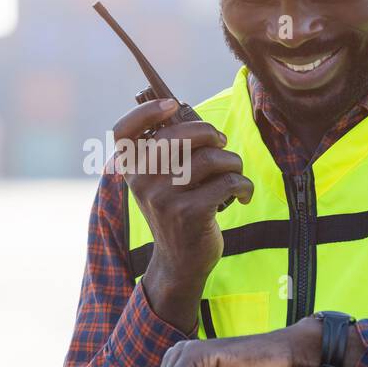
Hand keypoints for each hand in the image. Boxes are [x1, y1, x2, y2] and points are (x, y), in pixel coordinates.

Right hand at [109, 99, 253, 332]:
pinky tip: (243, 195)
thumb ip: (165, 151)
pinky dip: (243, 185)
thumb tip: (183, 110)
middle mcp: (142, 182)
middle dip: (211, 134)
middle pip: (180, 135)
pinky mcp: (190, 213)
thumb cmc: (176, 210)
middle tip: (221, 144)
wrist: (179, 262)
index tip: (172, 104)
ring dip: (233, 162)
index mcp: (131, 170)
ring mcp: (164, 198)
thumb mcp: (159, 183)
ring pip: (210, 158)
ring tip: (235, 173)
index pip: (123, 132)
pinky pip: (227, 182)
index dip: (146, 112)